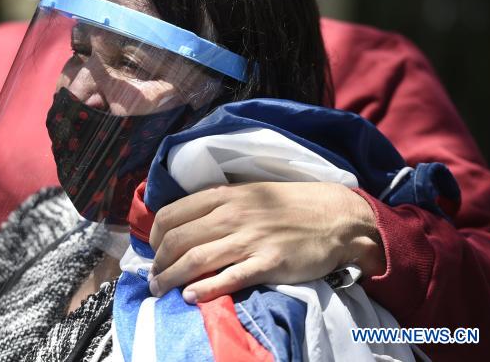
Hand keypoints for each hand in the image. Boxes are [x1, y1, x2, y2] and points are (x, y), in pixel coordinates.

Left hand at [147, 182, 384, 301]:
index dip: (155, 236)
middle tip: (153, 278)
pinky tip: (191, 296)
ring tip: (162, 290)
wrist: (336, 216)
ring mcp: (250, 239)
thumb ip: (217, 205)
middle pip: (178, 240)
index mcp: (223, 195)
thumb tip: (185, 223)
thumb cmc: (290, 205)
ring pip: (196, 260)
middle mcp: (231, 215)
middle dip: (159, 263)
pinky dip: (205, 289)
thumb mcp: (248, 193)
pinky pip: (229, 278)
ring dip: (172, 278)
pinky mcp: (268, 263)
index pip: (172, 214)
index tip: (153, 251)